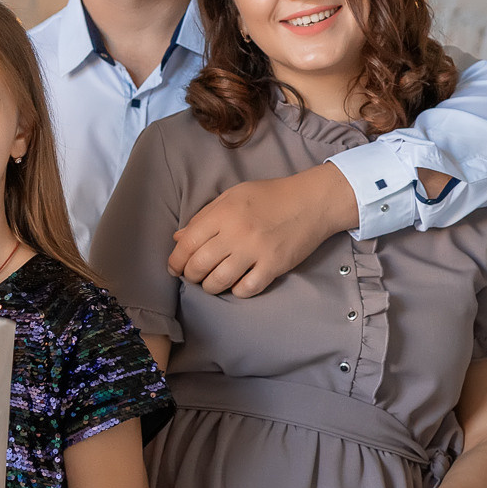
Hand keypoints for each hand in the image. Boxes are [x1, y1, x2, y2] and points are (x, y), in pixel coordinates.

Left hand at [168, 167, 355, 297]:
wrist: (312, 201)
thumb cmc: (269, 196)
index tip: (175, 268)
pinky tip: (238, 284)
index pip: (186, 244)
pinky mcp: (274, 265)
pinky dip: (237, 291)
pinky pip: (247, 289)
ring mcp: (256, 251)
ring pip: (219, 281)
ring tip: (212, 282)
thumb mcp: (232, 196)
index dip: (175, 261)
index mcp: (223, 214)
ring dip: (210, 287)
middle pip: (199, 266)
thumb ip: (203, 217)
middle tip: (193, 276)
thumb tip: (177, 239)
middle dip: (190, 276)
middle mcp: (236, 233)